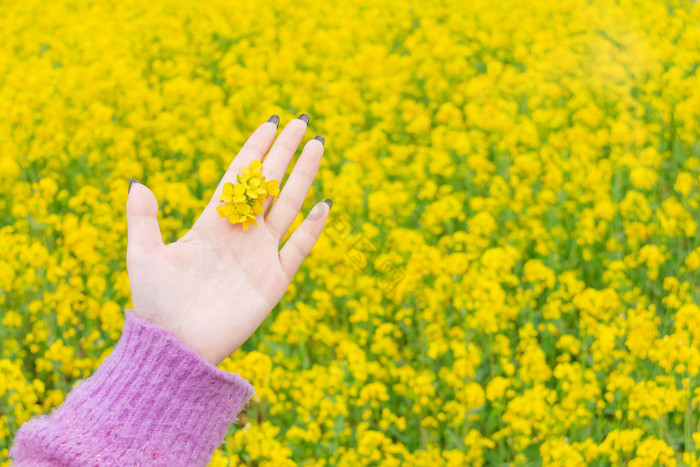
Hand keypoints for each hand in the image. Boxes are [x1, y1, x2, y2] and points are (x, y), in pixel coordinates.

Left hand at [124, 115, 329, 365]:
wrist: (177, 345)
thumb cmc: (156, 302)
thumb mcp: (143, 255)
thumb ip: (143, 219)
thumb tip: (137, 183)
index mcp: (212, 221)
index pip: (240, 176)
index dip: (256, 149)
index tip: (270, 122)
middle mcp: (240, 233)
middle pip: (269, 183)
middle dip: (285, 152)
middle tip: (302, 121)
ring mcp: (260, 255)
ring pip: (288, 206)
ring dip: (303, 176)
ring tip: (317, 147)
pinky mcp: (274, 280)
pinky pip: (298, 248)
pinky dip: (311, 228)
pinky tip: (322, 205)